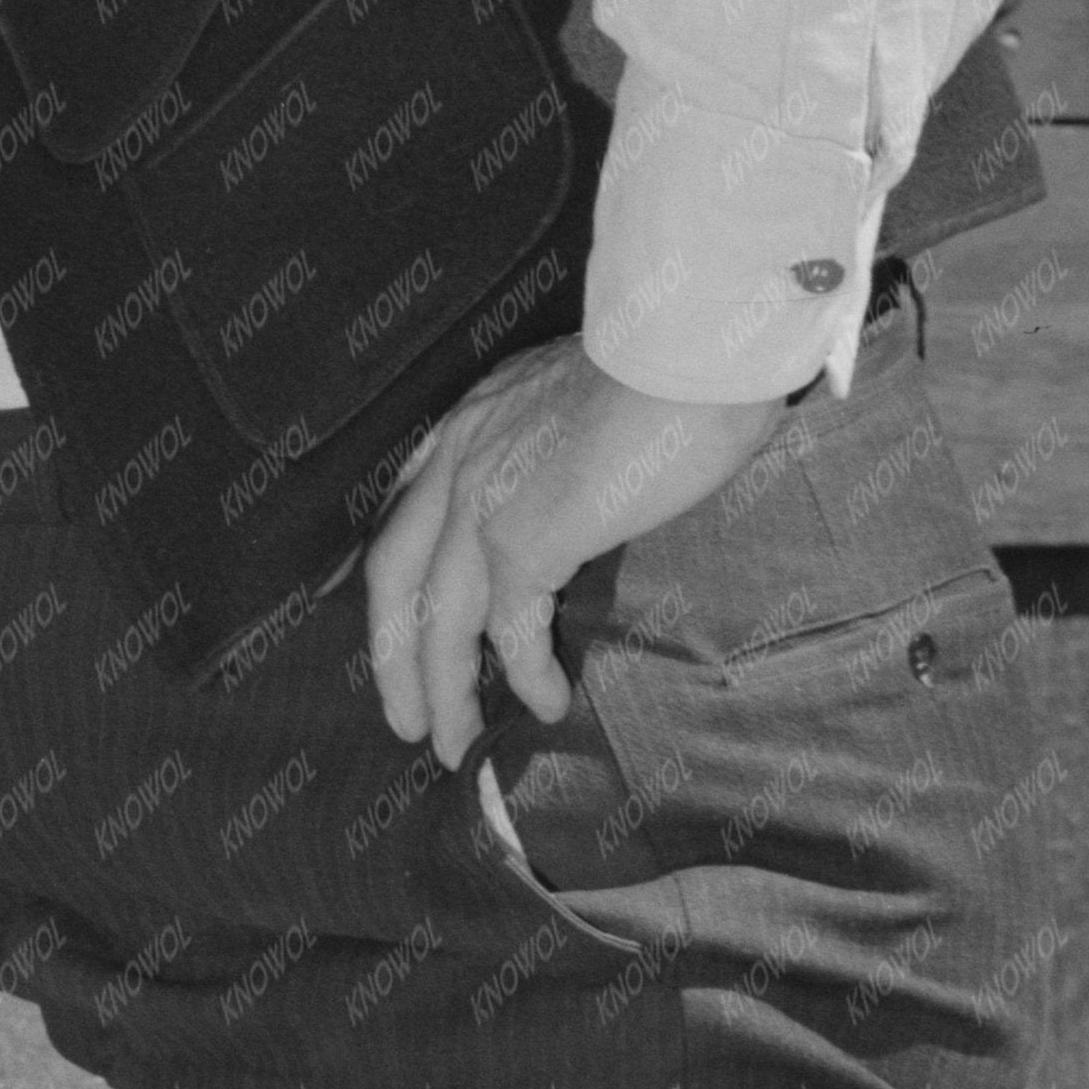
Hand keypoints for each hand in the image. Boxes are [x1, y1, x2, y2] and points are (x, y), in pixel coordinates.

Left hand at [361, 338, 795, 761]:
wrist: (695, 341)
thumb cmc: (673, 362)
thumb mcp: (590, 394)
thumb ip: (564, 442)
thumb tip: (592, 492)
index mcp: (471, 421)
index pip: (406, 512)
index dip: (399, 582)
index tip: (400, 628)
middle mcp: (460, 456)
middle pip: (393, 577)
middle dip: (393, 659)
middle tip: (406, 721)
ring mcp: (484, 496)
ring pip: (438, 620)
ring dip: (445, 693)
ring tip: (459, 747)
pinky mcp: (525, 532)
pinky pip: (509, 628)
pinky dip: (525, 673)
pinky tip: (547, 704)